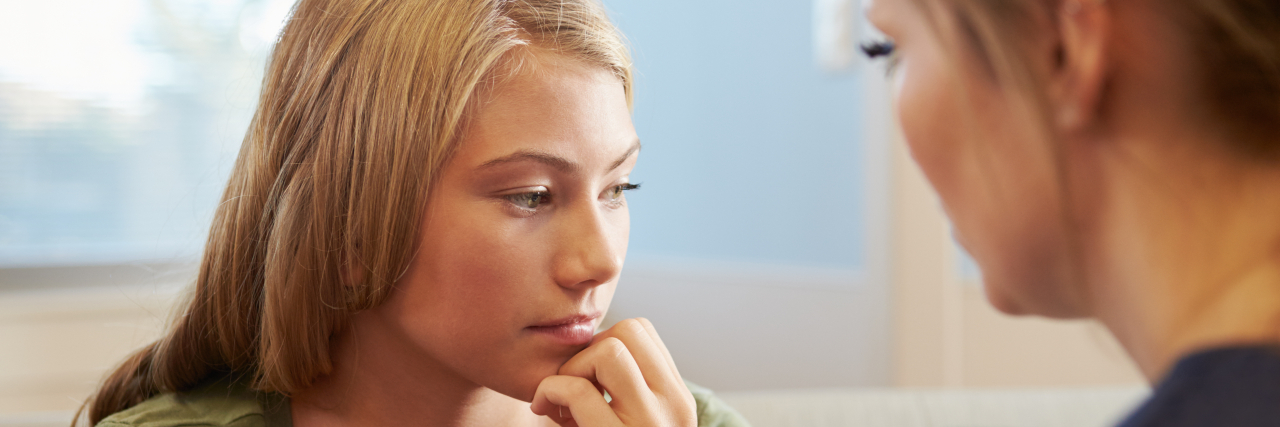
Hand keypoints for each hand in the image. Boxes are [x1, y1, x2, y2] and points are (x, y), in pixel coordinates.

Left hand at [530, 318, 696, 426]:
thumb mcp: (639, 423)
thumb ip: (631, 394)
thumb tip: (591, 348)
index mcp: (679, 401)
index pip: (644, 332)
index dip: (606, 342)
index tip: (590, 376)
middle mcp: (674, 409)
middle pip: (628, 330)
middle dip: (589, 349)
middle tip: (574, 383)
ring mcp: (648, 426)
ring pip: (608, 351)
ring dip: (571, 369)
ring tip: (560, 400)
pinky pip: (576, 391)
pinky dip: (549, 391)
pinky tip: (543, 408)